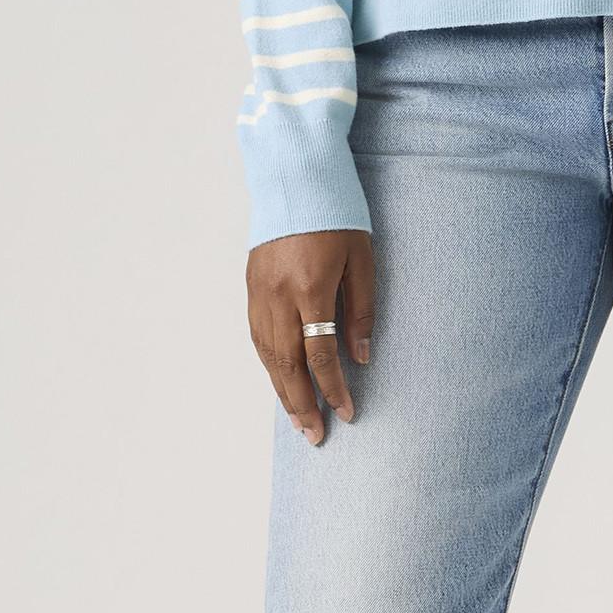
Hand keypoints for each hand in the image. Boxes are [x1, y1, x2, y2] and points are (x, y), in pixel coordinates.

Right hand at [246, 229, 374, 444]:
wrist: (296, 176)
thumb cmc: (338, 214)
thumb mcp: (362, 258)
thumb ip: (361, 309)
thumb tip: (360, 356)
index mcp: (311, 288)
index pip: (321, 355)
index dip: (334, 388)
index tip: (348, 412)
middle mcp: (279, 296)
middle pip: (288, 364)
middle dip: (303, 404)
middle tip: (315, 436)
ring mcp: (259, 291)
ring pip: (268, 355)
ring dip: (282, 391)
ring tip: (298, 419)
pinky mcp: (250, 285)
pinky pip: (257, 335)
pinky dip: (269, 364)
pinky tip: (280, 380)